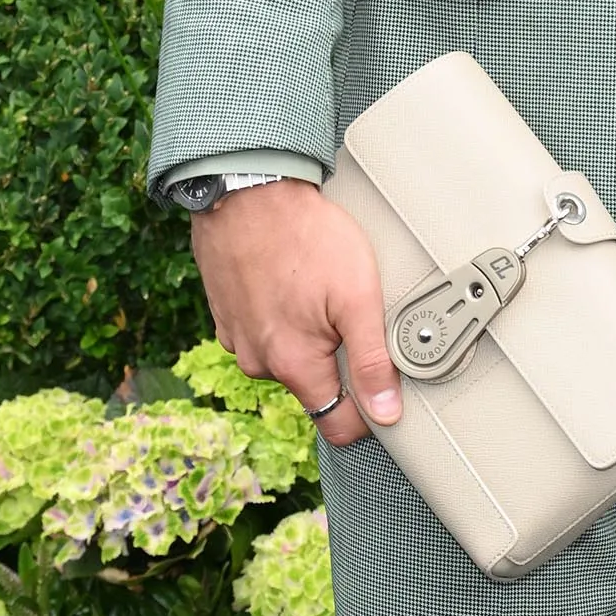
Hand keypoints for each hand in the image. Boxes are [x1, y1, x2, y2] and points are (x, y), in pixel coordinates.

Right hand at [191, 179, 401, 446]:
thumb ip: (373, 360)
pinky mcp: (228, 315)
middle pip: (314, 386)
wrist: (248, 191)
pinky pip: (266, 331)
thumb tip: (387, 413)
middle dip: (339, 360)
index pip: (336, 424)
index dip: (369, 413)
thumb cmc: (304, 235)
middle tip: (352, 312)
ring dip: (309, 335)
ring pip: (288, 356)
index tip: (386, 388)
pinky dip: (283, 315)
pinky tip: (294, 281)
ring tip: (320, 288)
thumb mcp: (358, 296)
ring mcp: (239, 338)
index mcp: (293, 364)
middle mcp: (259, 362)